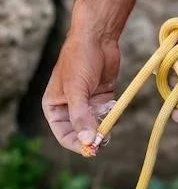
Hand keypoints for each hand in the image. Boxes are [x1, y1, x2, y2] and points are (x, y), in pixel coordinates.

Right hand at [42, 32, 119, 152]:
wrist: (98, 38)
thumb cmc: (79, 60)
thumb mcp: (77, 90)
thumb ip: (81, 116)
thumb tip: (88, 140)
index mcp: (54, 106)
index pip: (64, 134)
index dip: (77, 144)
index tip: (91, 150)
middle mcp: (70, 107)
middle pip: (81, 133)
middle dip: (92, 137)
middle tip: (104, 141)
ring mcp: (87, 103)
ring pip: (96, 125)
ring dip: (103, 127)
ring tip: (107, 121)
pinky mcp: (102, 97)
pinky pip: (108, 115)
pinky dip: (111, 115)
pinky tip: (112, 106)